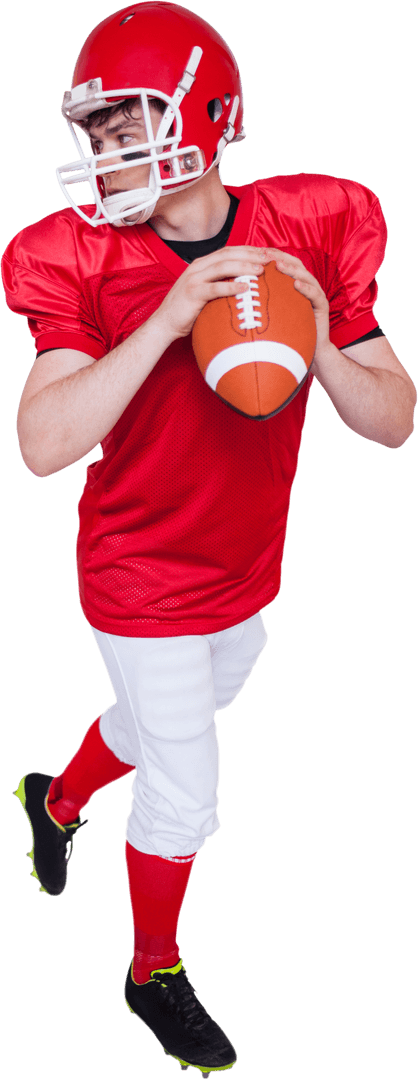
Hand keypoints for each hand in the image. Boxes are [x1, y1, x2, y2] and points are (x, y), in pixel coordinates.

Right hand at [152, 246, 271, 340]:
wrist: (165, 323)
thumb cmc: (189, 309)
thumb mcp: (206, 291)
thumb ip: (221, 283)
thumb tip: (246, 284)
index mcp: (203, 264)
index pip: (229, 251)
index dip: (249, 250)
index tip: (267, 253)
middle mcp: (198, 267)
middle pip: (228, 254)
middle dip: (250, 255)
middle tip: (269, 259)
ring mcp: (194, 279)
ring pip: (222, 266)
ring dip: (243, 267)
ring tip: (260, 271)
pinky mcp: (192, 293)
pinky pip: (214, 288)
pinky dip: (231, 287)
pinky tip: (245, 289)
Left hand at [261, 248, 330, 363]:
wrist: (311, 350)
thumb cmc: (289, 331)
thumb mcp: (274, 312)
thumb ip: (264, 300)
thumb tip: (239, 294)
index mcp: (295, 283)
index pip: (284, 263)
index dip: (270, 255)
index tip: (253, 252)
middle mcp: (307, 284)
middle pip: (295, 264)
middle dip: (279, 257)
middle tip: (264, 253)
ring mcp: (316, 293)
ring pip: (305, 276)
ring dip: (291, 269)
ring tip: (278, 265)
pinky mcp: (323, 305)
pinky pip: (315, 294)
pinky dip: (306, 288)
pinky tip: (296, 285)